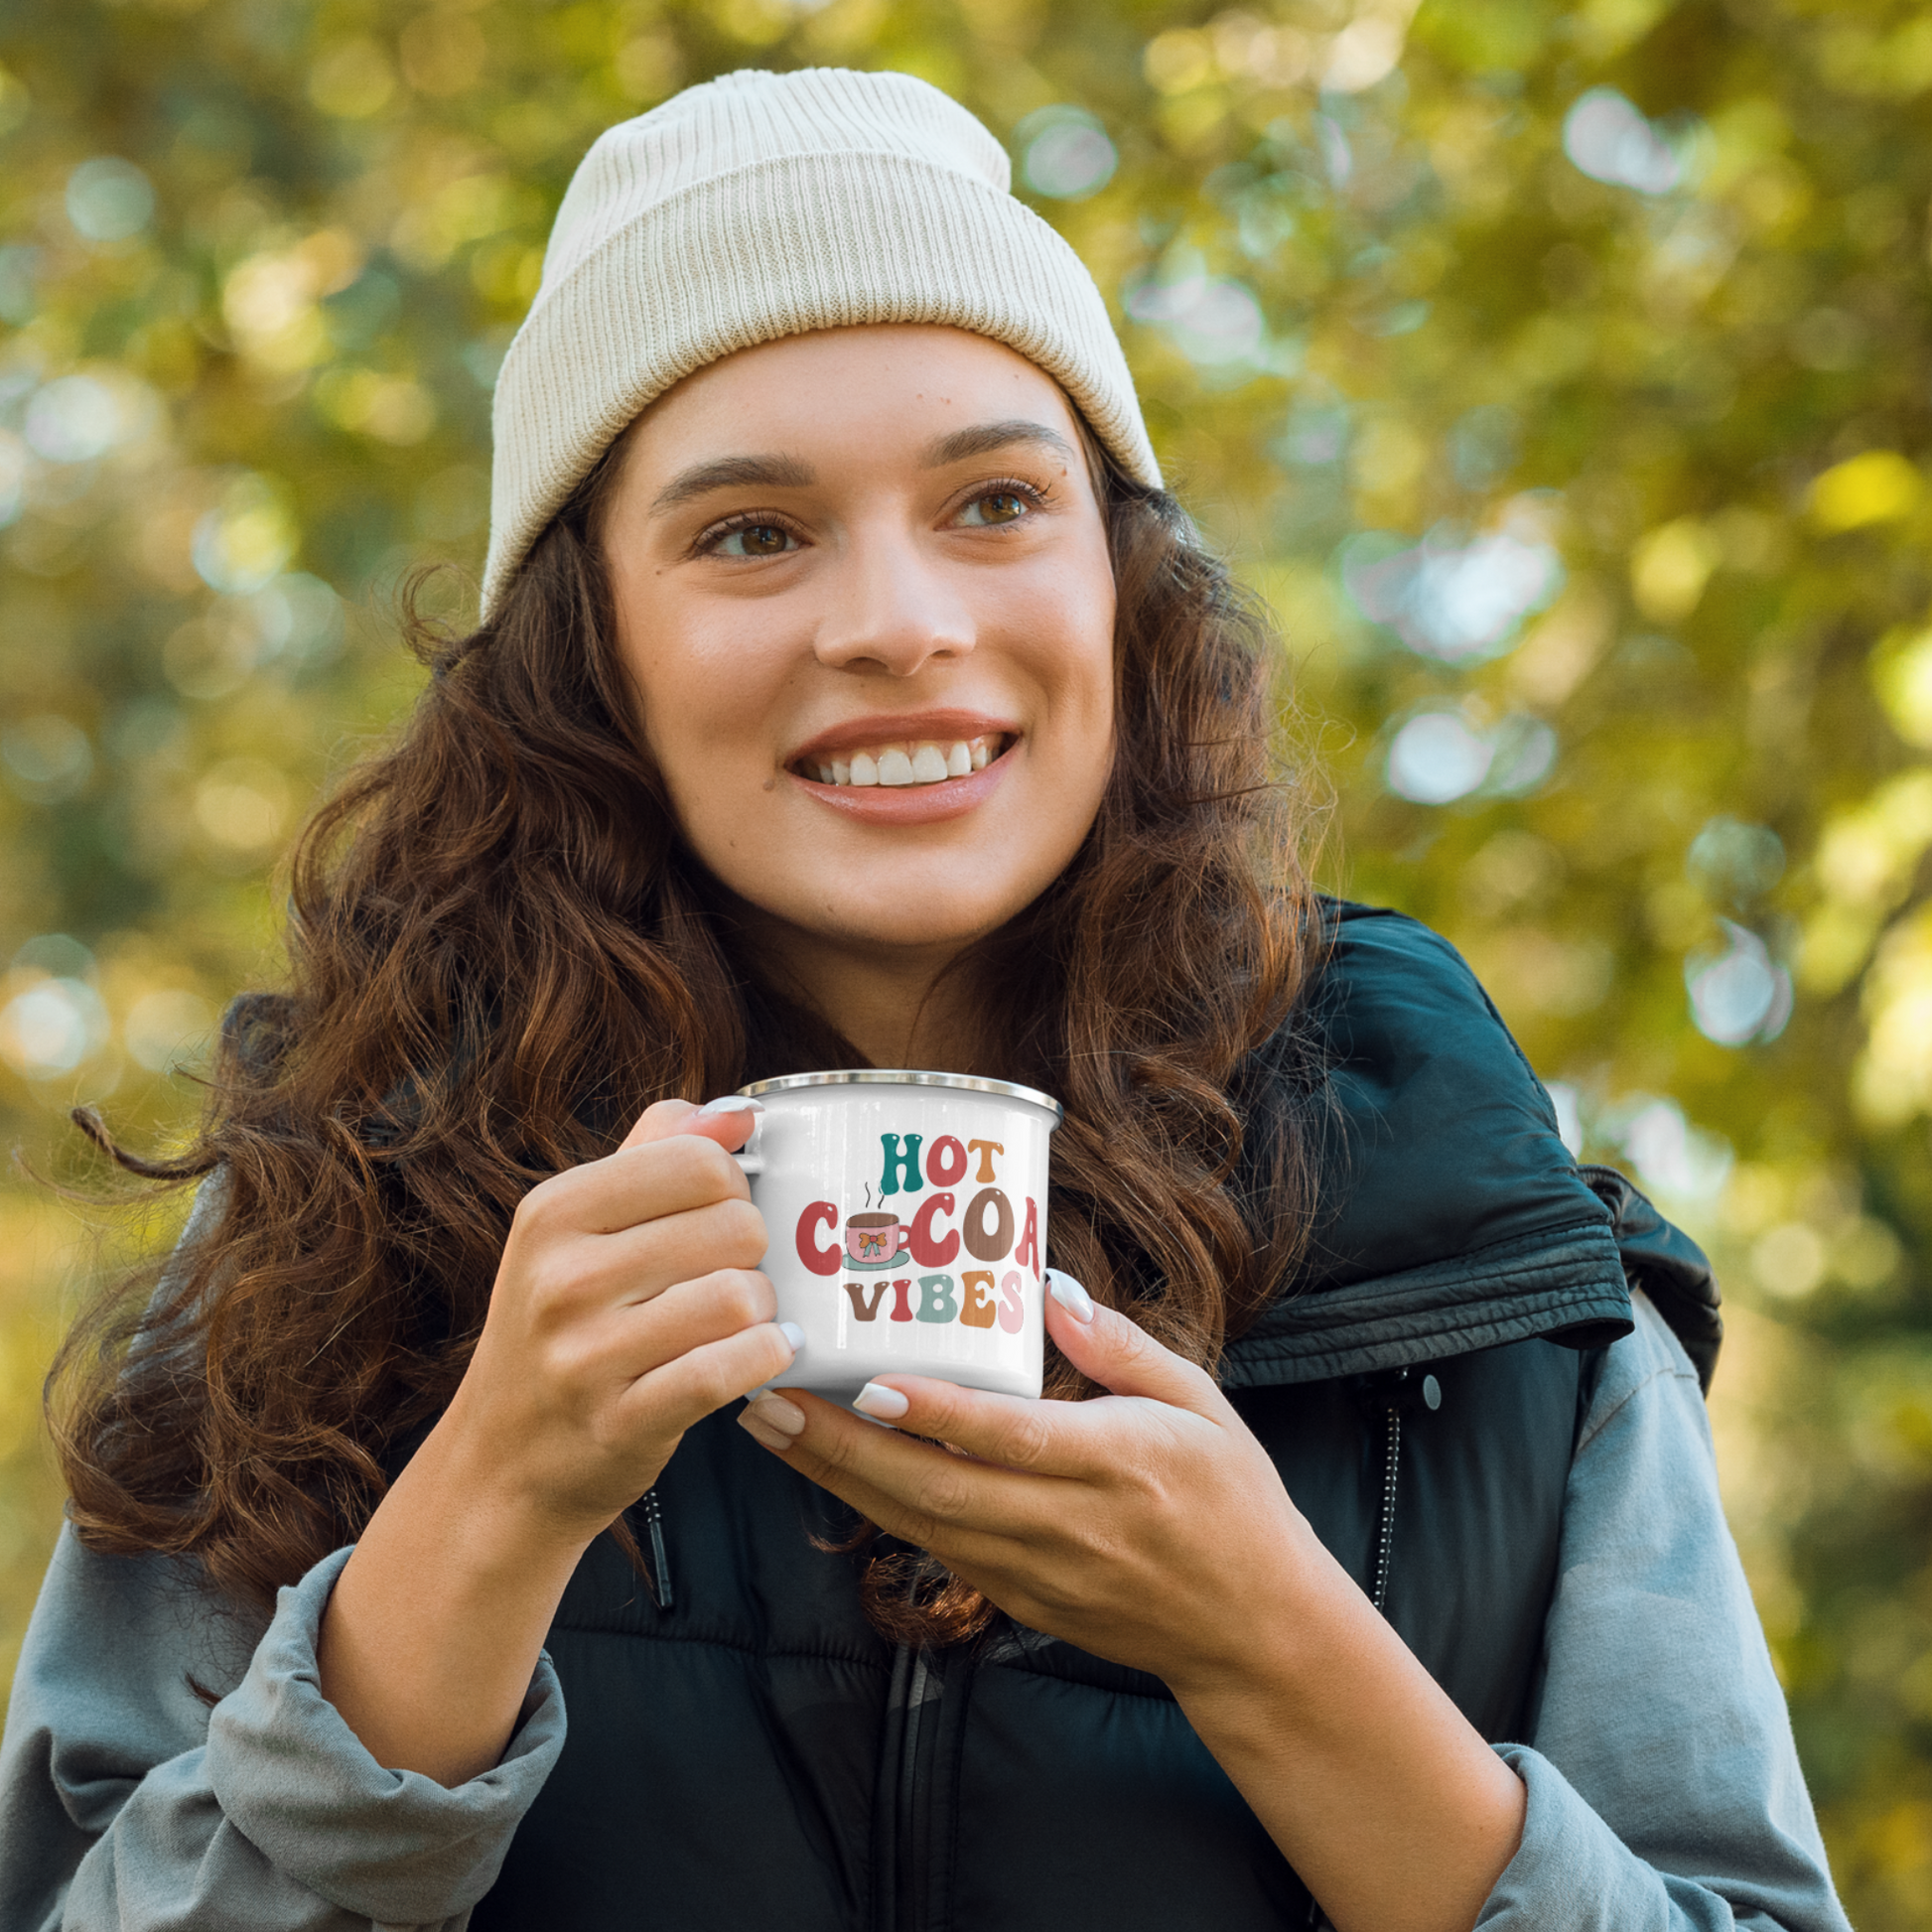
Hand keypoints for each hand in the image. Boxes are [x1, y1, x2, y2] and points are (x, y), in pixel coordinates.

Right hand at [444, 1096, 798, 1546]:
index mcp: (553, 1212)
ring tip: (743, 1320)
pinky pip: (729, 1370)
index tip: (720, 1215)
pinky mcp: (621, 1421)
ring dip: (761, 1310)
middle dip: (753, 1251)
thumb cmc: (559, 1332)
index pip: (698, 1161)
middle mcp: (561, 1278)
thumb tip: (738, 1112)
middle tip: (730, 1274)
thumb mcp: (575, 1231)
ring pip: (739, 1296)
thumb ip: (655, 1153)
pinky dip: (766, 1358)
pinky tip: (766, 1354)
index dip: (733, 1186)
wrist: (503, 1464)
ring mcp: (586, 1355)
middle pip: (733, 1225)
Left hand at [736, 1275, 1313, 1697]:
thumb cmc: (1233, 1502)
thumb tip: (1048, 1288)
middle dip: (841, 1446)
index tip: (867, 1381)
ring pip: (919, 1524)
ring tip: (772, 1425)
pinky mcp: (1019, 1601)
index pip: (1009, 1437)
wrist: (1253, 1632)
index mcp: (1116, 1462)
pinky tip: (831, 1469)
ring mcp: (1036, 1572)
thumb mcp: (1202, 1404)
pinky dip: (878, 1509)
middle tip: (769, 1397)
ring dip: (839, 1477)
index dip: (934, 1412)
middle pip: (935, 1488)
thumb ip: (1121, 1345)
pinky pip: (937, 1550)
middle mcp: (1066, 1524)